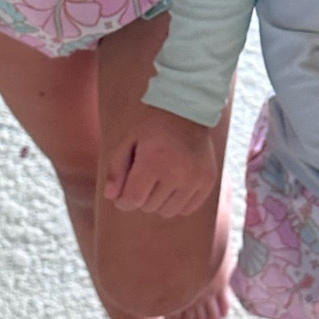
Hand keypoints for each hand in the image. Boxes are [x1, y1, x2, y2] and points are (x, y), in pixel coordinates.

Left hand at [104, 105, 218, 217]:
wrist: (187, 107)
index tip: (122, 195)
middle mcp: (177, 172)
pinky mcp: (207, 181)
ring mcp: (195, 178)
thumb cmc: (152, 121)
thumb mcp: (127, 138)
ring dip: (158, 201)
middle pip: (150, 207)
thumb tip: (111, 197)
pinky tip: (173, 185)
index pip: (133, 200)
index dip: (123, 201)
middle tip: (143, 177)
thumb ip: (116, 168)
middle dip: (141, 197)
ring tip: (158, 180)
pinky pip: (187, 209)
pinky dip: (177, 203)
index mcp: (154, 161)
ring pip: (168, 211)